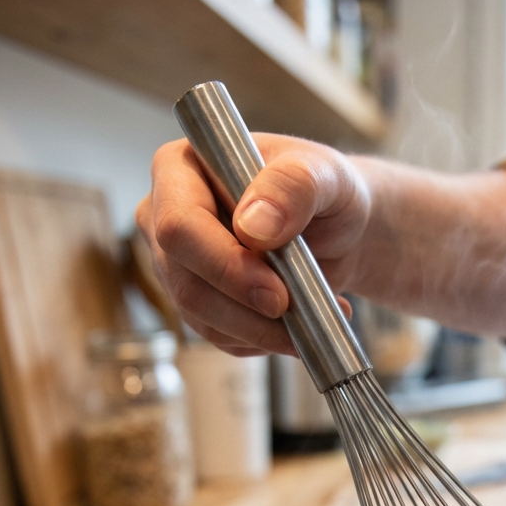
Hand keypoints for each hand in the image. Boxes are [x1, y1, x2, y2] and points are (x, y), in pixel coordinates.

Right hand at [136, 133, 371, 354]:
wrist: (341, 229)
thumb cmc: (326, 190)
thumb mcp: (325, 173)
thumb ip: (293, 186)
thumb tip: (253, 225)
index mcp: (181, 167)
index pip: (179, 226)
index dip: (224, 266)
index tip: (275, 291)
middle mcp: (164, 215)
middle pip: (185, 281)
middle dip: (244, 307)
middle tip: (294, 309)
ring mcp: (177, 263)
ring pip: (201, 317)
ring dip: (260, 329)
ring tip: (312, 314)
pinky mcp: (197, 301)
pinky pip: (219, 335)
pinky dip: (263, 338)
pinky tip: (296, 323)